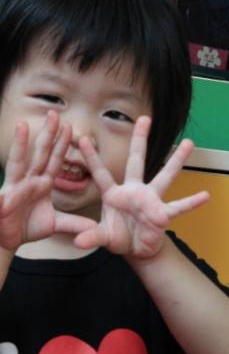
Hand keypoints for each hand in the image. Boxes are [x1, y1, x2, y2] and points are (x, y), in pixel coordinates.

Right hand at [0, 112, 95, 249]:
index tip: (69, 126)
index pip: (55, 160)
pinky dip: (4, 184)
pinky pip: (3, 191)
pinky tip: (5, 174)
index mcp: (43, 184)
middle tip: (55, 112)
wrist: (9, 240)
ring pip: (19, 161)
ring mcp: (15, 187)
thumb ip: (75, 222)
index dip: (62, 144)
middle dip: (47, 134)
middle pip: (40, 153)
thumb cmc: (29, 227)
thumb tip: (95, 226)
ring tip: (22, 125)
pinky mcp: (4, 200)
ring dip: (20, 143)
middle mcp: (29, 181)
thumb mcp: (57, 224)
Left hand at [74, 116, 208, 258]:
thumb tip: (78, 242)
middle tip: (146, 118)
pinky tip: (205, 195)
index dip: (92, 158)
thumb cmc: (119, 237)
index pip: (101, 174)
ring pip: (165, 176)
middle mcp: (134, 192)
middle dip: (140, 140)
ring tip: (189, 143)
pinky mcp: (162, 215)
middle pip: (137, 161)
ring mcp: (150, 201)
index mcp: (114, 195)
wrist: (136, 249)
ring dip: (176, 160)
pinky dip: (192, 202)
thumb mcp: (103, 237)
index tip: (82, 139)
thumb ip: (92, 236)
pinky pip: (179, 207)